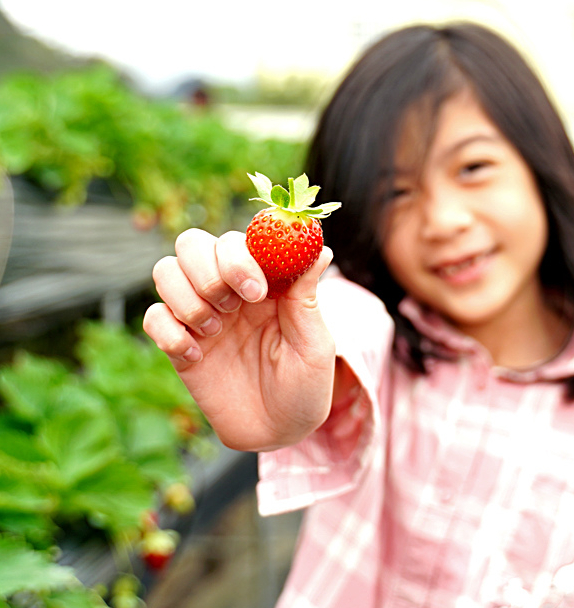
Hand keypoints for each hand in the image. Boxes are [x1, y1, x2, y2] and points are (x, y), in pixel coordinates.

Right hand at [143, 228, 335, 451]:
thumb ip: (307, 296)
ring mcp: (201, 315)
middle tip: (233, 307)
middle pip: (193, 244)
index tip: (257, 291)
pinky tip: (196, 355)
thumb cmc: (306, 385)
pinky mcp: (179, 344)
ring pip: (166, 270)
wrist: (279, 433)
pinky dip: (169, 331)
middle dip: (208, 270)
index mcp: (265, 281)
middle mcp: (229, 290)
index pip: (238, 240)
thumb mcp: (314, 343)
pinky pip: (153, 317)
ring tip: (215, 330)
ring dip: (187, 297)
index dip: (240, 255)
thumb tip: (321, 248)